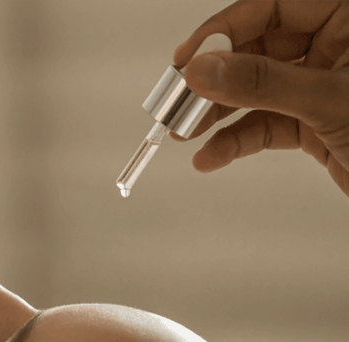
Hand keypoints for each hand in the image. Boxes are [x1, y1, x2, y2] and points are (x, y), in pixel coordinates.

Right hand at [169, 0, 348, 197]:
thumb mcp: (329, 101)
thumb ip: (263, 83)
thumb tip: (201, 69)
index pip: (272, 5)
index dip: (224, 29)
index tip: (186, 58)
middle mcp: (335, 44)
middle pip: (255, 49)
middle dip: (214, 80)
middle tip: (178, 103)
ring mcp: (321, 84)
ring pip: (255, 90)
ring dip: (216, 114)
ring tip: (184, 133)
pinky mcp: (312, 122)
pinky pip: (265, 125)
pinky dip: (236, 142)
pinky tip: (211, 157)